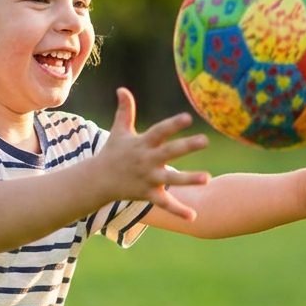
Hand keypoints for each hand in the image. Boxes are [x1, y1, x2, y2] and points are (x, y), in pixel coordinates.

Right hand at [100, 87, 210, 220]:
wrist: (98, 180)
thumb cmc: (113, 153)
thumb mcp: (119, 131)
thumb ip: (125, 110)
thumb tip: (122, 89)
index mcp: (143, 144)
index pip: (160, 131)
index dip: (173, 124)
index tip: (188, 118)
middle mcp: (147, 160)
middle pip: (169, 152)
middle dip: (186, 147)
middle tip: (205, 141)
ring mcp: (148, 178)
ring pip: (171, 179)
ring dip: (189, 179)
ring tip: (208, 178)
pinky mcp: (148, 194)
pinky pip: (165, 203)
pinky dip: (178, 211)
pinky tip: (193, 217)